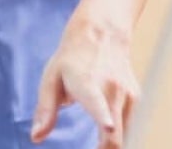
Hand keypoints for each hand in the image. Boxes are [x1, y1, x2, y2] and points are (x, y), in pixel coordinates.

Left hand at [30, 14, 139, 147]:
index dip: (103, 118)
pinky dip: (116, 136)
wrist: (102, 35)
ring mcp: (127, 95)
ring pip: (124, 135)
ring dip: (110, 147)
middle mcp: (112, 90)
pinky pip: (127, 126)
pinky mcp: (135, 99)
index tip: (107, 126)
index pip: (97, 102)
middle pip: (115, 133)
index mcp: (87, 83)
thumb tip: (36, 138)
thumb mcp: (50, 80)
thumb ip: (45, 111)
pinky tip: (105, 142)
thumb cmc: (71, 60)